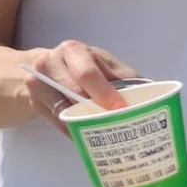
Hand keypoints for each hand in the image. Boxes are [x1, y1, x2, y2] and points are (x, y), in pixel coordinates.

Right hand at [20, 40, 136, 132]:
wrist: (45, 67)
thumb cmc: (83, 66)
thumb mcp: (102, 64)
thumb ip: (123, 78)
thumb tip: (152, 96)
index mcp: (74, 51)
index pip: (89, 73)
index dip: (106, 92)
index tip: (120, 109)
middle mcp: (52, 63)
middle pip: (74, 91)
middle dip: (96, 108)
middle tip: (113, 122)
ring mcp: (38, 82)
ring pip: (63, 108)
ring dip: (84, 122)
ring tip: (105, 133)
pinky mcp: (34, 101)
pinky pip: (56, 121)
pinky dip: (73, 130)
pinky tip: (87, 136)